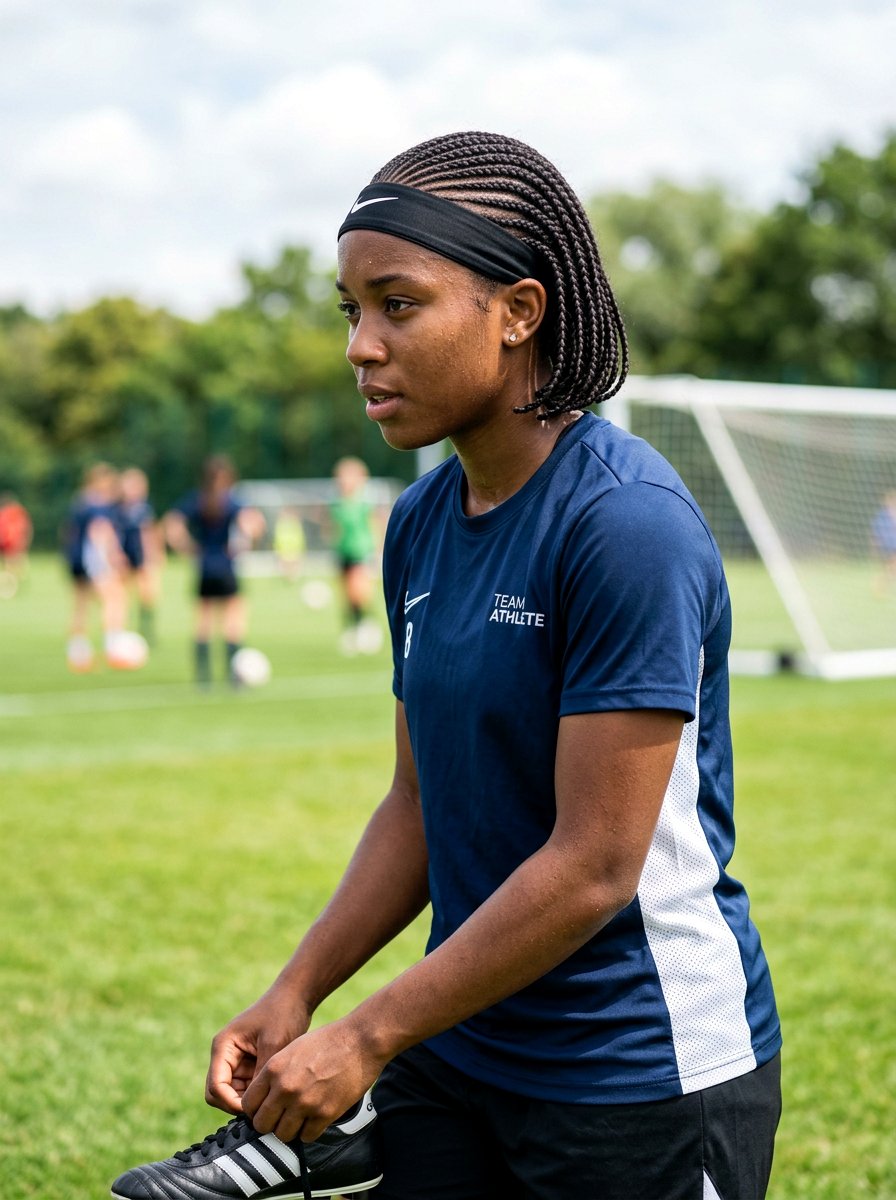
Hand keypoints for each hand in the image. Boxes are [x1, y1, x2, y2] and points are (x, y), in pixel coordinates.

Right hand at [205, 989, 312, 1115]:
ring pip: (233, 1095)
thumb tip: (255, 1105)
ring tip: (271, 1101)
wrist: (295, 997)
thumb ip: (262, 1074)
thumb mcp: (274, 1044)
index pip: (216, 1087)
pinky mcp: (249, 1065)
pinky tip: (275, 1094)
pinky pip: (246, 1089)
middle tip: (262, 1109)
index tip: (254, 1109)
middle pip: (219, 1094)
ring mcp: (236, 1061)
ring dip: (248, 1101)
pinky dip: (257, 1095)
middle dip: (237, 1105)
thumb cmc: (283, 1013)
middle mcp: (225, 1056)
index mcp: (223, 1047)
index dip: (230, 1103)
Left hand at [240, 1017, 384, 1142]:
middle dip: (270, 1123)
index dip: (255, 1110)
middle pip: (262, 1124)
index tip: (265, 1108)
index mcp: (274, 1069)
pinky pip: (307, 1137)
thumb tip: (263, 1096)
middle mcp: (285, 1088)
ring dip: (289, 1129)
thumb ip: (274, 1073)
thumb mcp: (292, 1048)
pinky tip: (315, 1118)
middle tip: (281, 1117)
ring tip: (299, 1118)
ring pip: (283, 1135)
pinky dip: (309, 1131)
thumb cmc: (327, 1041)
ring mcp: (305, 1103)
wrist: (360, 1040)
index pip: (248, 1104)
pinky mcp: (325, 1113)